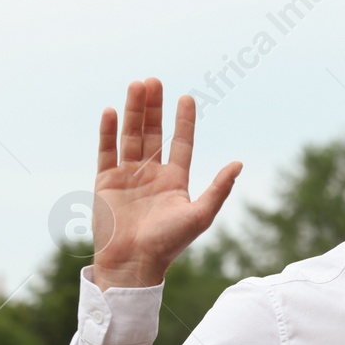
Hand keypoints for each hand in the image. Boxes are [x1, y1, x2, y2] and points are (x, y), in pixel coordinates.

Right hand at [91, 77, 241, 288]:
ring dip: (132, 111)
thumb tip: (239, 163)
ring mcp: (127, 176)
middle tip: (154, 81)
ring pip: (130, 136)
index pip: (180, 143)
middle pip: (152, 133)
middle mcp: (150, 175)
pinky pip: (106, 151)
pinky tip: (111, 111)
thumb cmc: (168, 244)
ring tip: (136, 85)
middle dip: (153, 108)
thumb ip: (219, 189)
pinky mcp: (105, 182)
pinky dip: (108, 131)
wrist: (133, 264)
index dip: (183, 121)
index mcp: (174, 181)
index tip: (187, 97)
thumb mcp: (200, 216)